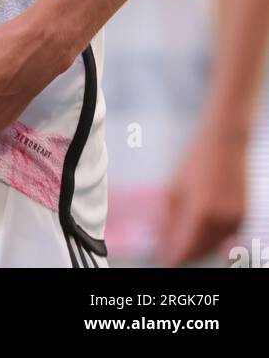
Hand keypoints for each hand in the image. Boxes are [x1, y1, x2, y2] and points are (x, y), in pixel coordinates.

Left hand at [154, 119, 247, 266]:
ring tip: (179, 242)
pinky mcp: (241, 217)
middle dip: (184, 254)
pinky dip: (210, 239)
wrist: (225, 143)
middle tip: (168, 253)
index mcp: (201, 211)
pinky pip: (223, 237)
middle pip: (200, 251)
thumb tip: (161, 242)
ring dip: (197, 248)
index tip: (162, 260)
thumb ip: (167, 218)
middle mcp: (221, 220)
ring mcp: (234, 220)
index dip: (173, 257)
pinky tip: (197, 232)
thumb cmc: (196, 160)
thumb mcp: (174, 187)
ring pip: (213, 246)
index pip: (186, 247)